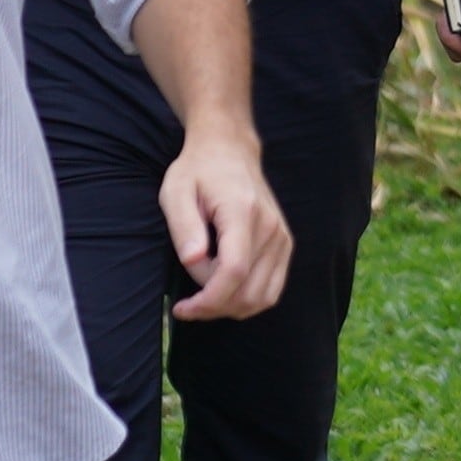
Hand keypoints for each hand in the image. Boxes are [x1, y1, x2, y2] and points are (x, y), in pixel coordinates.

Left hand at [161, 129, 292, 322]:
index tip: (182, 309)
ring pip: (263, 296)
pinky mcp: (284, 245)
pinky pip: (272, 289)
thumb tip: (193, 260)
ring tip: (204, 297)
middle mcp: (270, 228)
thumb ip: (184, 227)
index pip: (234, 270)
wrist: (230, 151)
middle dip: (215, 307)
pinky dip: (247, 299)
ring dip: (231, 307)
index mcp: (243, 213)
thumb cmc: (197, 172)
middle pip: (250, 291)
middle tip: (187, 304)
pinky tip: (224, 290)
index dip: (208, 299)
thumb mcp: (176, 192)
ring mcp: (282, 238)